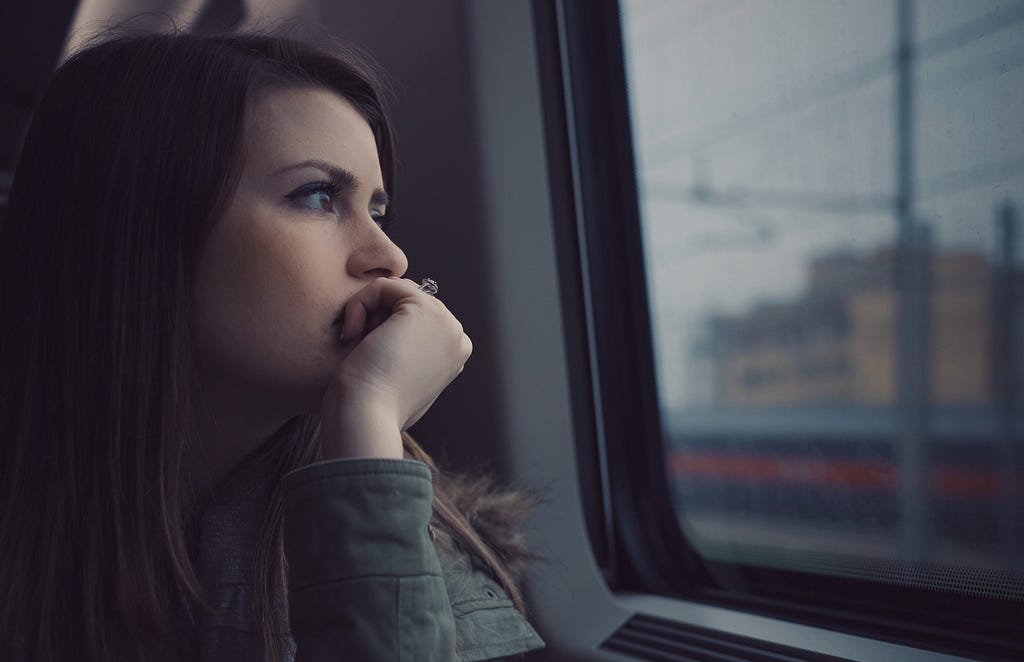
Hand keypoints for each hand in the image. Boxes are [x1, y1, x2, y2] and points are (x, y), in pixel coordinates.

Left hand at [319, 277, 471, 458]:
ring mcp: (445, 321)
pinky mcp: (424, 308)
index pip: (413, 320)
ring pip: (394, 292)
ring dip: (367, 312)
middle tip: (363, 353)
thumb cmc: (373, 411)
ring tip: (358, 344)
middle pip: (404, 303)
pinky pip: (383, 285)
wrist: (367, 418)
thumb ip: (407, 359)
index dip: (382, 330)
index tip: (369, 362)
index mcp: (454, 355)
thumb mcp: (398, 384)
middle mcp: (456, 336)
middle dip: (376, 320)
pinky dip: (359, 303)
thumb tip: (397, 345)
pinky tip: (352, 333)